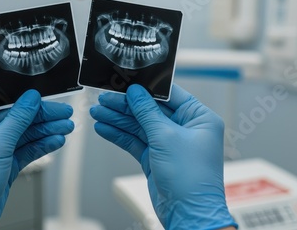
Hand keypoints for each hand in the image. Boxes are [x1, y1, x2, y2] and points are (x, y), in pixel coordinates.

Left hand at [0, 90, 73, 229]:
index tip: (43, 95)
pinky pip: (26, 150)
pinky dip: (41, 146)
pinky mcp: (4, 165)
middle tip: (62, 113)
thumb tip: (30, 99)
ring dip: (45, 130)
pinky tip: (56, 140)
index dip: (22, 98)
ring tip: (66, 127)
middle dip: (41, 116)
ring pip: (24, 134)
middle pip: (16, 117)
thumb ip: (16, 120)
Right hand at [90, 84, 236, 229]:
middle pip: (150, 110)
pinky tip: (104, 128)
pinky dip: (119, 135)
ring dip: (118, 119)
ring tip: (98, 112)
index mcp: (198, 118)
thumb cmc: (191, 178)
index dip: (145, 88)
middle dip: (125, 105)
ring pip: (139, 126)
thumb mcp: (166, 137)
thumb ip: (147, 112)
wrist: (188, 213)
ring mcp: (169, 144)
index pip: (169, 95)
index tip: (126, 82)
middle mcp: (185, 129)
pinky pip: (135, 141)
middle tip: (105, 98)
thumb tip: (136, 93)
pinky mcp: (156, 158)